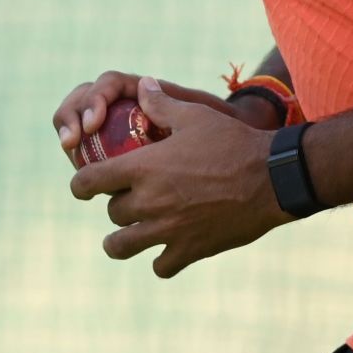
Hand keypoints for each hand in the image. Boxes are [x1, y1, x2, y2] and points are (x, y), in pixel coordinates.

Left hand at [69, 77, 291, 277]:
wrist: (271, 178)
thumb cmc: (233, 142)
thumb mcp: (196, 115)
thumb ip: (162, 104)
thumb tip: (142, 86)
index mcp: (144, 167)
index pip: (88, 182)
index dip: (81, 184)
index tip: (84, 186)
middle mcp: (149, 201)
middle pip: (111, 212)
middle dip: (117, 204)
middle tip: (130, 197)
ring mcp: (168, 230)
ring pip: (121, 246)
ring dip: (123, 239)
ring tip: (132, 233)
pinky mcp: (190, 250)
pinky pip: (160, 266)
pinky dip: (161, 259)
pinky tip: (169, 247)